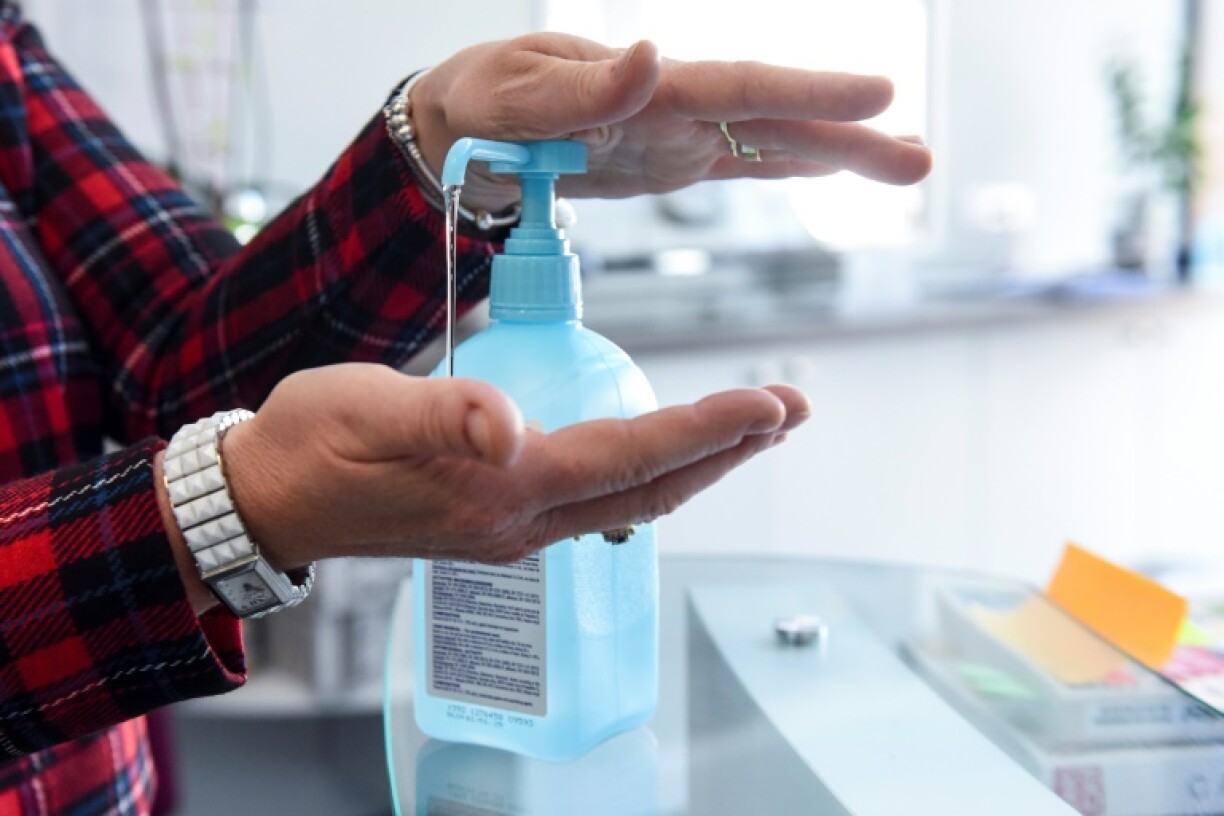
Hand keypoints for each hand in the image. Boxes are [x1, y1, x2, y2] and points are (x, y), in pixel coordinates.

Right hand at [216, 363, 808, 568]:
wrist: (268, 498)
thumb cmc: (310, 445)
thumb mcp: (365, 412)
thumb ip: (443, 415)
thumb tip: (510, 425)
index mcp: (500, 489)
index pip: (629, 456)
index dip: (705, 429)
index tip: (769, 403)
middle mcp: (519, 521)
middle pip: (649, 487)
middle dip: (729, 449)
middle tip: (791, 408)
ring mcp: (512, 529)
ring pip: (631, 498)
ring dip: (698, 462)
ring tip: (751, 426)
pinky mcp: (498, 522)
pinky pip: (598, 501)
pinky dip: (650, 471)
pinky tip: (662, 451)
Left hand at [411, 33, 932, 208]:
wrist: (458, 128)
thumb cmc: (481, 105)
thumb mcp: (516, 100)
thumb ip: (583, 91)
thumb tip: (652, 54)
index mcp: (647, 84)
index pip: (742, 86)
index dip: (810, 95)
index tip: (878, 96)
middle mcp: (677, 102)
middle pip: (777, 116)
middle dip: (849, 135)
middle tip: (920, 159)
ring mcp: (679, 132)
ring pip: (773, 142)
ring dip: (839, 156)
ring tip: (907, 167)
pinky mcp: (670, 159)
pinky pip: (740, 162)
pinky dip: (788, 166)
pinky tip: (830, 167)